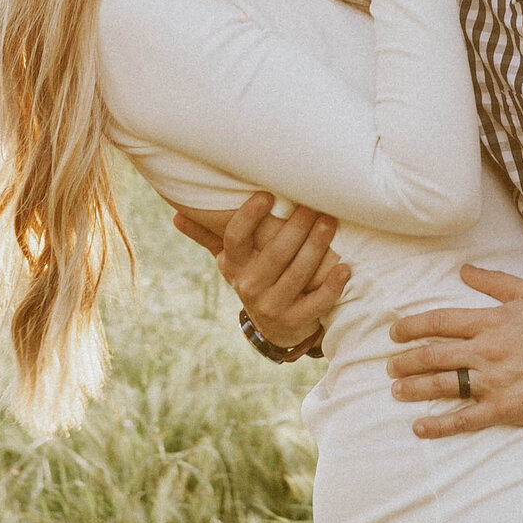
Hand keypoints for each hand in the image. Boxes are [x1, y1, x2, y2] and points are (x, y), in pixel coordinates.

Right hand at [173, 191, 349, 353]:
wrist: (272, 326)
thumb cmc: (255, 277)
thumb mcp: (231, 260)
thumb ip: (208, 236)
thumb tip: (176, 215)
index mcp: (235, 265)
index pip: (235, 239)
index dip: (249, 217)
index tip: (265, 195)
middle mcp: (250, 286)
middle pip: (275, 253)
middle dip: (297, 226)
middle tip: (315, 204)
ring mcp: (273, 306)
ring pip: (298, 273)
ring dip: (316, 247)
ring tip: (330, 223)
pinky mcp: (295, 321)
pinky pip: (317, 302)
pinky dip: (332, 285)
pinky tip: (345, 267)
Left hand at [387, 264, 522, 435]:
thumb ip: (493, 281)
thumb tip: (463, 270)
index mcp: (489, 323)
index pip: (439, 323)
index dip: (411, 327)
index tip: (394, 334)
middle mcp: (486, 352)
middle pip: (433, 356)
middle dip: (405, 361)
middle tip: (390, 367)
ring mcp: (493, 382)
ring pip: (443, 385)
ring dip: (414, 388)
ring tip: (397, 391)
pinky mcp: (503, 408)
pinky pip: (464, 419)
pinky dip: (439, 425)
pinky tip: (420, 427)